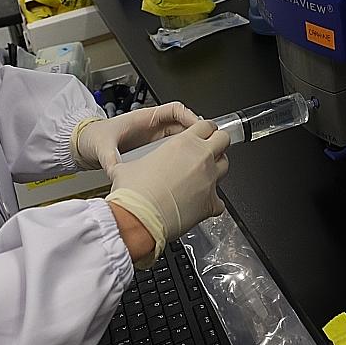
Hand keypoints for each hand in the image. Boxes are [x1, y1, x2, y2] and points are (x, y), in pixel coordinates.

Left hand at [73, 101, 200, 175]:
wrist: (85, 144)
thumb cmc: (94, 138)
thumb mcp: (102, 146)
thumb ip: (109, 158)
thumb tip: (114, 169)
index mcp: (144, 118)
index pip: (175, 110)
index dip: (190, 116)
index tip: (199, 128)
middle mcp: (152, 126)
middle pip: (183, 124)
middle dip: (197, 132)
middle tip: (209, 144)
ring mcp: (154, 137)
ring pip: (181, 136)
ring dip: (192, 144)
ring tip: (202, 157)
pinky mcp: (152, 148)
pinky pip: (174, 147)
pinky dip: (184, 153)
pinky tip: (187, 166)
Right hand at [104, 120, 230, 266]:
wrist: (139, 220)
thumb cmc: (133, 194)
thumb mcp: (127, 167)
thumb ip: (133, 163)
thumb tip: (120, 168)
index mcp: (183, 143)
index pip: (205, 125)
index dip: (205, 128)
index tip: (202, 133)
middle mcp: (201, 158)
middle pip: (224, 140)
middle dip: (218, 143)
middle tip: (208, 150)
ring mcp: (209, 180)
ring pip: (225, 167)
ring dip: (217, 169)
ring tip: (203, 176)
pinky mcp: (211, 203)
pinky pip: (220, 201)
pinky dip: (212, 202)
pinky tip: (200, 204)